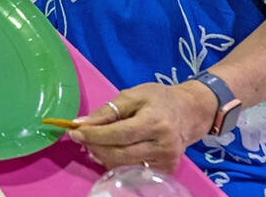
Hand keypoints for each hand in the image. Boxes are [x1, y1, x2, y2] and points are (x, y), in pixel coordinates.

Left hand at [68, 82, 215, 173]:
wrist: (191, 112)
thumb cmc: (160, 99)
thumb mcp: (132, 95)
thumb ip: (107, 111)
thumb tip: (81, 123)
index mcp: (155, 122)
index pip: (118, 134)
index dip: (94, 135)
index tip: (74, 131)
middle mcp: (163, 145)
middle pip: (120, 154)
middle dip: (94, 146)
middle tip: (79, 137)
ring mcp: (166, 160)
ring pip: (124, 165)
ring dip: (102, 155)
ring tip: (92, 142)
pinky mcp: (166, 170)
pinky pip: (134, 170)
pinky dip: (116, 162)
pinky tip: (109, 150)